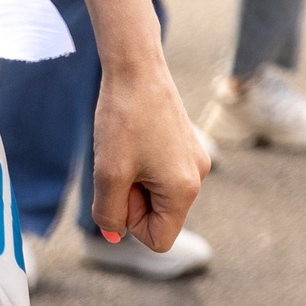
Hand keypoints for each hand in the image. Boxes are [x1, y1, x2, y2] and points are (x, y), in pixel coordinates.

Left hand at [87, 58, 211, 253]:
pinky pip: (161, 172)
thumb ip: (109, 214)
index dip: (131, 224)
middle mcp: (198, 176)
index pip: (159, 239)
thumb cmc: (123, 119)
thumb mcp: (108, 174)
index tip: (120, 189)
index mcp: (185, 190)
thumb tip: (114, 236)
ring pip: (157, 193)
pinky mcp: (185, 143)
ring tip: (125, 149)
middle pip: (159, 216)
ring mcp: (194, 158)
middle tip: (119, 164)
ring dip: (134, 180)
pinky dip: (141, 164)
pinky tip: (132, 138)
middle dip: (132, 199)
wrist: (135, 66)